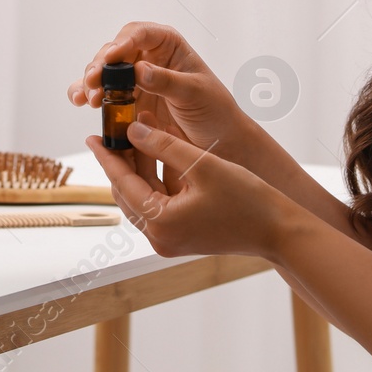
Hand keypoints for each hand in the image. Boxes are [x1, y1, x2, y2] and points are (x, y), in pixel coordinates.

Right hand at [68, 21, 251, 185]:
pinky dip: (90, 95)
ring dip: (91, 81)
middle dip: (101, 64)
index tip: (111, 58)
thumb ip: (167, 81)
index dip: (122, 42)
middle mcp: (149, 57)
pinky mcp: (128, 101)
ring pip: (105, 71)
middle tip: (93, 81)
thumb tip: (139, 69)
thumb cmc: (216, 110)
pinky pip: (104, 93)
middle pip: (116, 51)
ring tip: (85, 97)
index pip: (140, 33)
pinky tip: (81, 101)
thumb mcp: (195, 93)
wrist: (220, 142)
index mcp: (168, 45)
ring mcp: (136, 80)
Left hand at [87, 112, 290, 259]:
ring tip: (138, 135)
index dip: (107, 156)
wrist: (279, 231)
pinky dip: (156, 181)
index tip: (92, 136)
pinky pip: (158, 205)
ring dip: (140, 168)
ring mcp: (169, 240)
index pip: (123, 183)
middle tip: (115, 130)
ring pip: (142, 197)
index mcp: (161, 223)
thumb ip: (163, 145)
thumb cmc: (247, 198)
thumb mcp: (202, 164)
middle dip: (122, 160)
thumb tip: (132, 130)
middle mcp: (160, 238)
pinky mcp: (181, 237)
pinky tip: (159, 154)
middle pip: (128, 193)